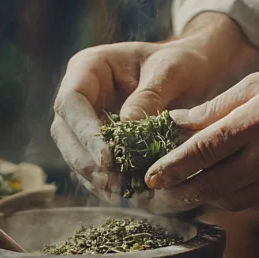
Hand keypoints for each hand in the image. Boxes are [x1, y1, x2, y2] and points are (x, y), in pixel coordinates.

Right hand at [51, 13, 258, 198]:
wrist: (193, 71)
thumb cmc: (182, 62)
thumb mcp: (171, 71)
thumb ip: (150, 95)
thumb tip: (127, 126)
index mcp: (89, 67)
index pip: (72, 102)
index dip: (84, 132)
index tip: (107, 159)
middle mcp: (81, 93)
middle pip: (65, 131)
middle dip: (85, 160)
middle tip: (111, 183)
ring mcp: (87, 118)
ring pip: (75, 152)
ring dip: (93, 176)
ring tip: (119, 193)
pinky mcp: (99, 140)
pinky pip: (94, 164)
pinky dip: (106, 181)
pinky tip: (124, 195)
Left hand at [144, 45, 258, 211]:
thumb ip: (217, 106)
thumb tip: (175, 122)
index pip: (204, 150)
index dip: (173, 166)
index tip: (149, 177)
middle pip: (212, 184)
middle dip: (179, 194)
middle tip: (155, 197)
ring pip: (231, 199)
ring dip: (204, 199)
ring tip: (181, 196)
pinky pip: (254, 204)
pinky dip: (232, 198)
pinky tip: (219, 191)